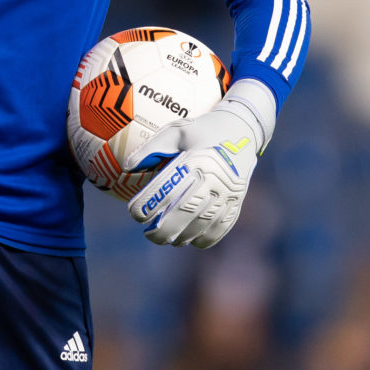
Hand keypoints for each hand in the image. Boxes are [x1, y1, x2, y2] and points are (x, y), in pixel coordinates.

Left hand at [124, 78, 275, 247]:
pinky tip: (192, 240)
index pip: (166, 191)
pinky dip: (205, 239)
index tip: (135, 213)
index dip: (148, 206)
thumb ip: (151, 148)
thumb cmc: (202, 129)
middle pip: (183, 214)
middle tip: (149, 234)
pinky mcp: (237, 200)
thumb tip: (127, 166)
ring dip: (182, 237)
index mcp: (194, 160)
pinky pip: (222, 227)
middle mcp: (212, 178)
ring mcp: (228, 192)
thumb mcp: (176, 131)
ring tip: (168, 239)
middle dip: (162, 230)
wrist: (242, 129)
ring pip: (202, 225)